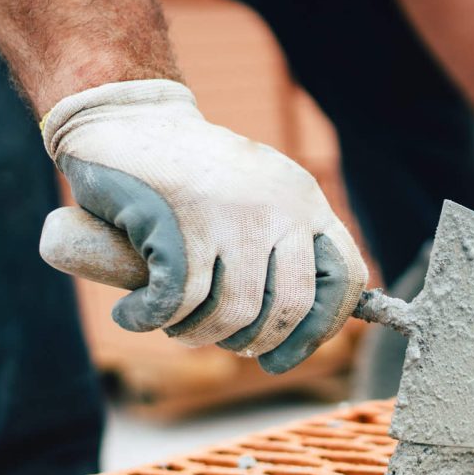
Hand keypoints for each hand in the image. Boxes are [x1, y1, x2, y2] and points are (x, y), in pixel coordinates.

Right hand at [41, 80, 367, 372]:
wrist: (127, 117)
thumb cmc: (191, 175)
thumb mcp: (257, 198)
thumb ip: (284, 247)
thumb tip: (300, 332)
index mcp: (305, 201)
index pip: (346, 279)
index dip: (321, 329)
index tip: (282, 357)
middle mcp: (279, 206)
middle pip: (290, 307)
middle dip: (251, 343)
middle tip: (218, 340)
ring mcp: (231, 213)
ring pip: (233, 313)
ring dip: (197, 335)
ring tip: (174, 325)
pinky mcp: (179, 221)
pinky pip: (177, 301)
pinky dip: (149, 319)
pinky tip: (133, 314)